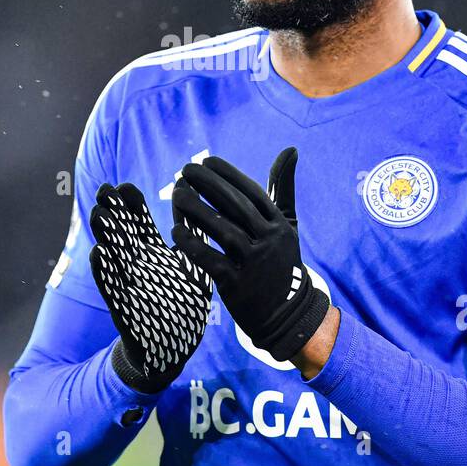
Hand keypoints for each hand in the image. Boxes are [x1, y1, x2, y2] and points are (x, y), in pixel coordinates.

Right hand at [88, 182, 211, 393]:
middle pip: (121, 234)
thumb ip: (190, 230)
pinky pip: (113, 287)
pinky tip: (98, 254)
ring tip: (99, 214)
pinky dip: (105, 272)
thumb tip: (190, 194)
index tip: (123, 186)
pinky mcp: (126, 308)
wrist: (175, 349)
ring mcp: (129, 286)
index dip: (130, 205)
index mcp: (153, 253)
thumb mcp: (191, 264)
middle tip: (104, 190)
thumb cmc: (183, 303)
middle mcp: (138, 266)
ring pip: (114, 256)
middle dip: (113, 213)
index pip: (138, 223)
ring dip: (106, 236)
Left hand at [170, 147, 329, 362]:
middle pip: (236, 207)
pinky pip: (213, 261)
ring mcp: (256, 264)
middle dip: (209, 185)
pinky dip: (194, 246)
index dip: (229, 175)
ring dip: (197, 211)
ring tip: (177, 194)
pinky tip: (176, 232)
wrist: (288, 316)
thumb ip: (282, 189)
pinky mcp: (239, 287)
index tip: (206, 161)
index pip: (252, 192)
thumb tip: (290, 149)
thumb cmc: (281, 263)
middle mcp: (270, 241)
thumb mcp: (287, 225)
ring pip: (223, 231)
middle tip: (186, 170)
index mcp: (279, 224)